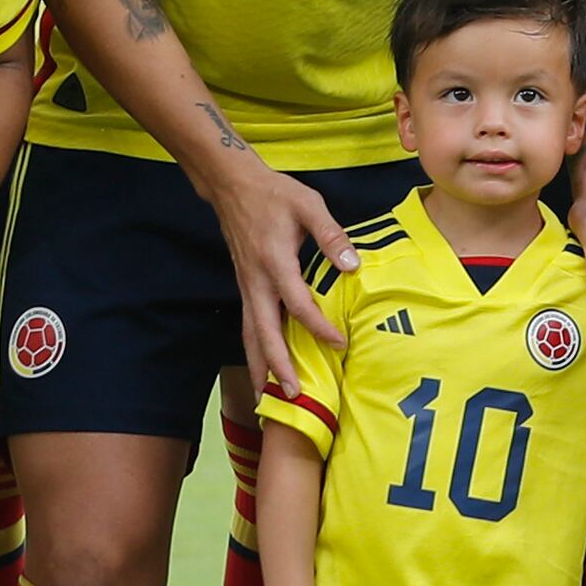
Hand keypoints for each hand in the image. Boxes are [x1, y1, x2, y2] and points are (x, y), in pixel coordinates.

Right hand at [207, 155, 353, 401]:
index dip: (319, 327)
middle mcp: (256, 281)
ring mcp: (247, 287)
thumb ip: (331, 235)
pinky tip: (264, 368)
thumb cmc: (275, 194)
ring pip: (250, 335)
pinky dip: (255, 351)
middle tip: (295, 396)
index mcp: (274, 261)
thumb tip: (352, 266)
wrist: (233, 187)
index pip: (298, 304)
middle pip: (264, 333)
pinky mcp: (245, 288)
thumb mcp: (308, 205)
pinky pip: (249, 326)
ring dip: (261, 366)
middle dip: (279, 366)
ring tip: (270, 398)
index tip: (339, 344)